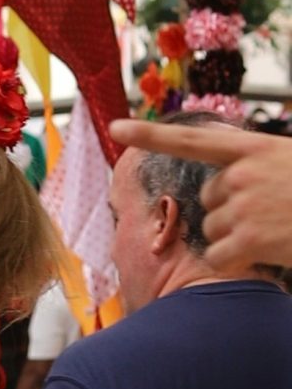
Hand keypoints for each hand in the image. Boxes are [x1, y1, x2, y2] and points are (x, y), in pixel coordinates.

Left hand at [109, 119, 291, 273]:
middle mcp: (244, 173)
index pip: (193, 140)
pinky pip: (220, 256)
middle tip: (270, 212)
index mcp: (255, 148)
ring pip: (212, 229)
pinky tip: (265, 251)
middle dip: (229, 209)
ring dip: (236, 236)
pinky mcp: (248, 237)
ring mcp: (245, 205)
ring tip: (274, 228)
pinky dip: (236, 261)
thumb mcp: (289, 161)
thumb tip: (225, 181)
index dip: (151, 134)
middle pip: (207, 199)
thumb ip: (257, 165)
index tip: (115, 127)